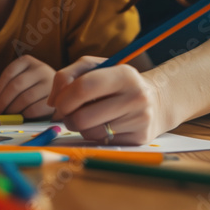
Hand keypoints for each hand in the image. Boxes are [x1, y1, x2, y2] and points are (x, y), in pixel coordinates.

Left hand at [0, 55, 54, 118]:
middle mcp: (41, 68)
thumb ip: (2, 85)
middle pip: (16, 85)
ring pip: (25, 98)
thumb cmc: (32, 88)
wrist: (59, 94)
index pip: (9, 72)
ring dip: (12, 110)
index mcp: (28, 61)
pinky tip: (21, 117)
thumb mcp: (17, 81)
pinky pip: (35, 109)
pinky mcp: (55, 99)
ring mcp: (50, 83)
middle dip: (2, 102)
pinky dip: (24, 115)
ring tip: (7, 116)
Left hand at [48, 56, 166, 145]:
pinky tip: (103, 124)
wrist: (156, 100)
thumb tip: (52, 102)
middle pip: (82, 117)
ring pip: (90, 132)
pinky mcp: (139, 138)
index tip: (59, 103)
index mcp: (124, 74)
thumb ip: (66, 75)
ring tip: (88, 117)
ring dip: (81, 127)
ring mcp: (140, 120)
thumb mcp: (94, 67)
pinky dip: (95, 135)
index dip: (64, 98)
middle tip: (69, 113)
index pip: (83, 88)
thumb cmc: (116, 82)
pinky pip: (102, 142)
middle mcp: (136, 97)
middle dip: (67, 117)